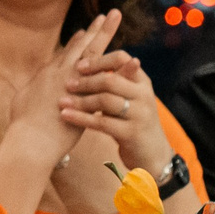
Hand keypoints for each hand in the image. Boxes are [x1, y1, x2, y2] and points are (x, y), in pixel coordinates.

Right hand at [11, 11, 122, 161]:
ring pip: (95, 54)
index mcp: (48, 75)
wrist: (30, 140)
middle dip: (97, 30)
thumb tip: (31, 89)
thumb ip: (31, 92)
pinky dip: (120, 69)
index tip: (86, 30)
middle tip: (109, 14)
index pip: (66, 54)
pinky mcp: (87, 97)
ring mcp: (75, 83)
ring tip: (117, 20)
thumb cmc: (23, 126)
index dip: (78, 42)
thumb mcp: (22, 101)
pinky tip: (133, 60)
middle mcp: (62, 73)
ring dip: (107, 36)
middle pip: (83, 46)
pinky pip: (108, 80)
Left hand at [57, 26, 169, 171]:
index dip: (98, 60)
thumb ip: (114, 82)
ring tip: (62, 101)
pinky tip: (65, 116)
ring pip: (105, 101)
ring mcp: (139, 114)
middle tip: (67, 84)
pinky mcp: (131, 133)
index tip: (79, 65)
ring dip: (80, 101)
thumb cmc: (132, 121)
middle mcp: (144, 95)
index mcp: (142, 81)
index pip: (121, 59)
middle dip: (86, 81)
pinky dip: (81, 118)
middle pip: (111, 79)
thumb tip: (83, 59)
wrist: (152, 154)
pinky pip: (102, 122)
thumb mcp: (128, 98)